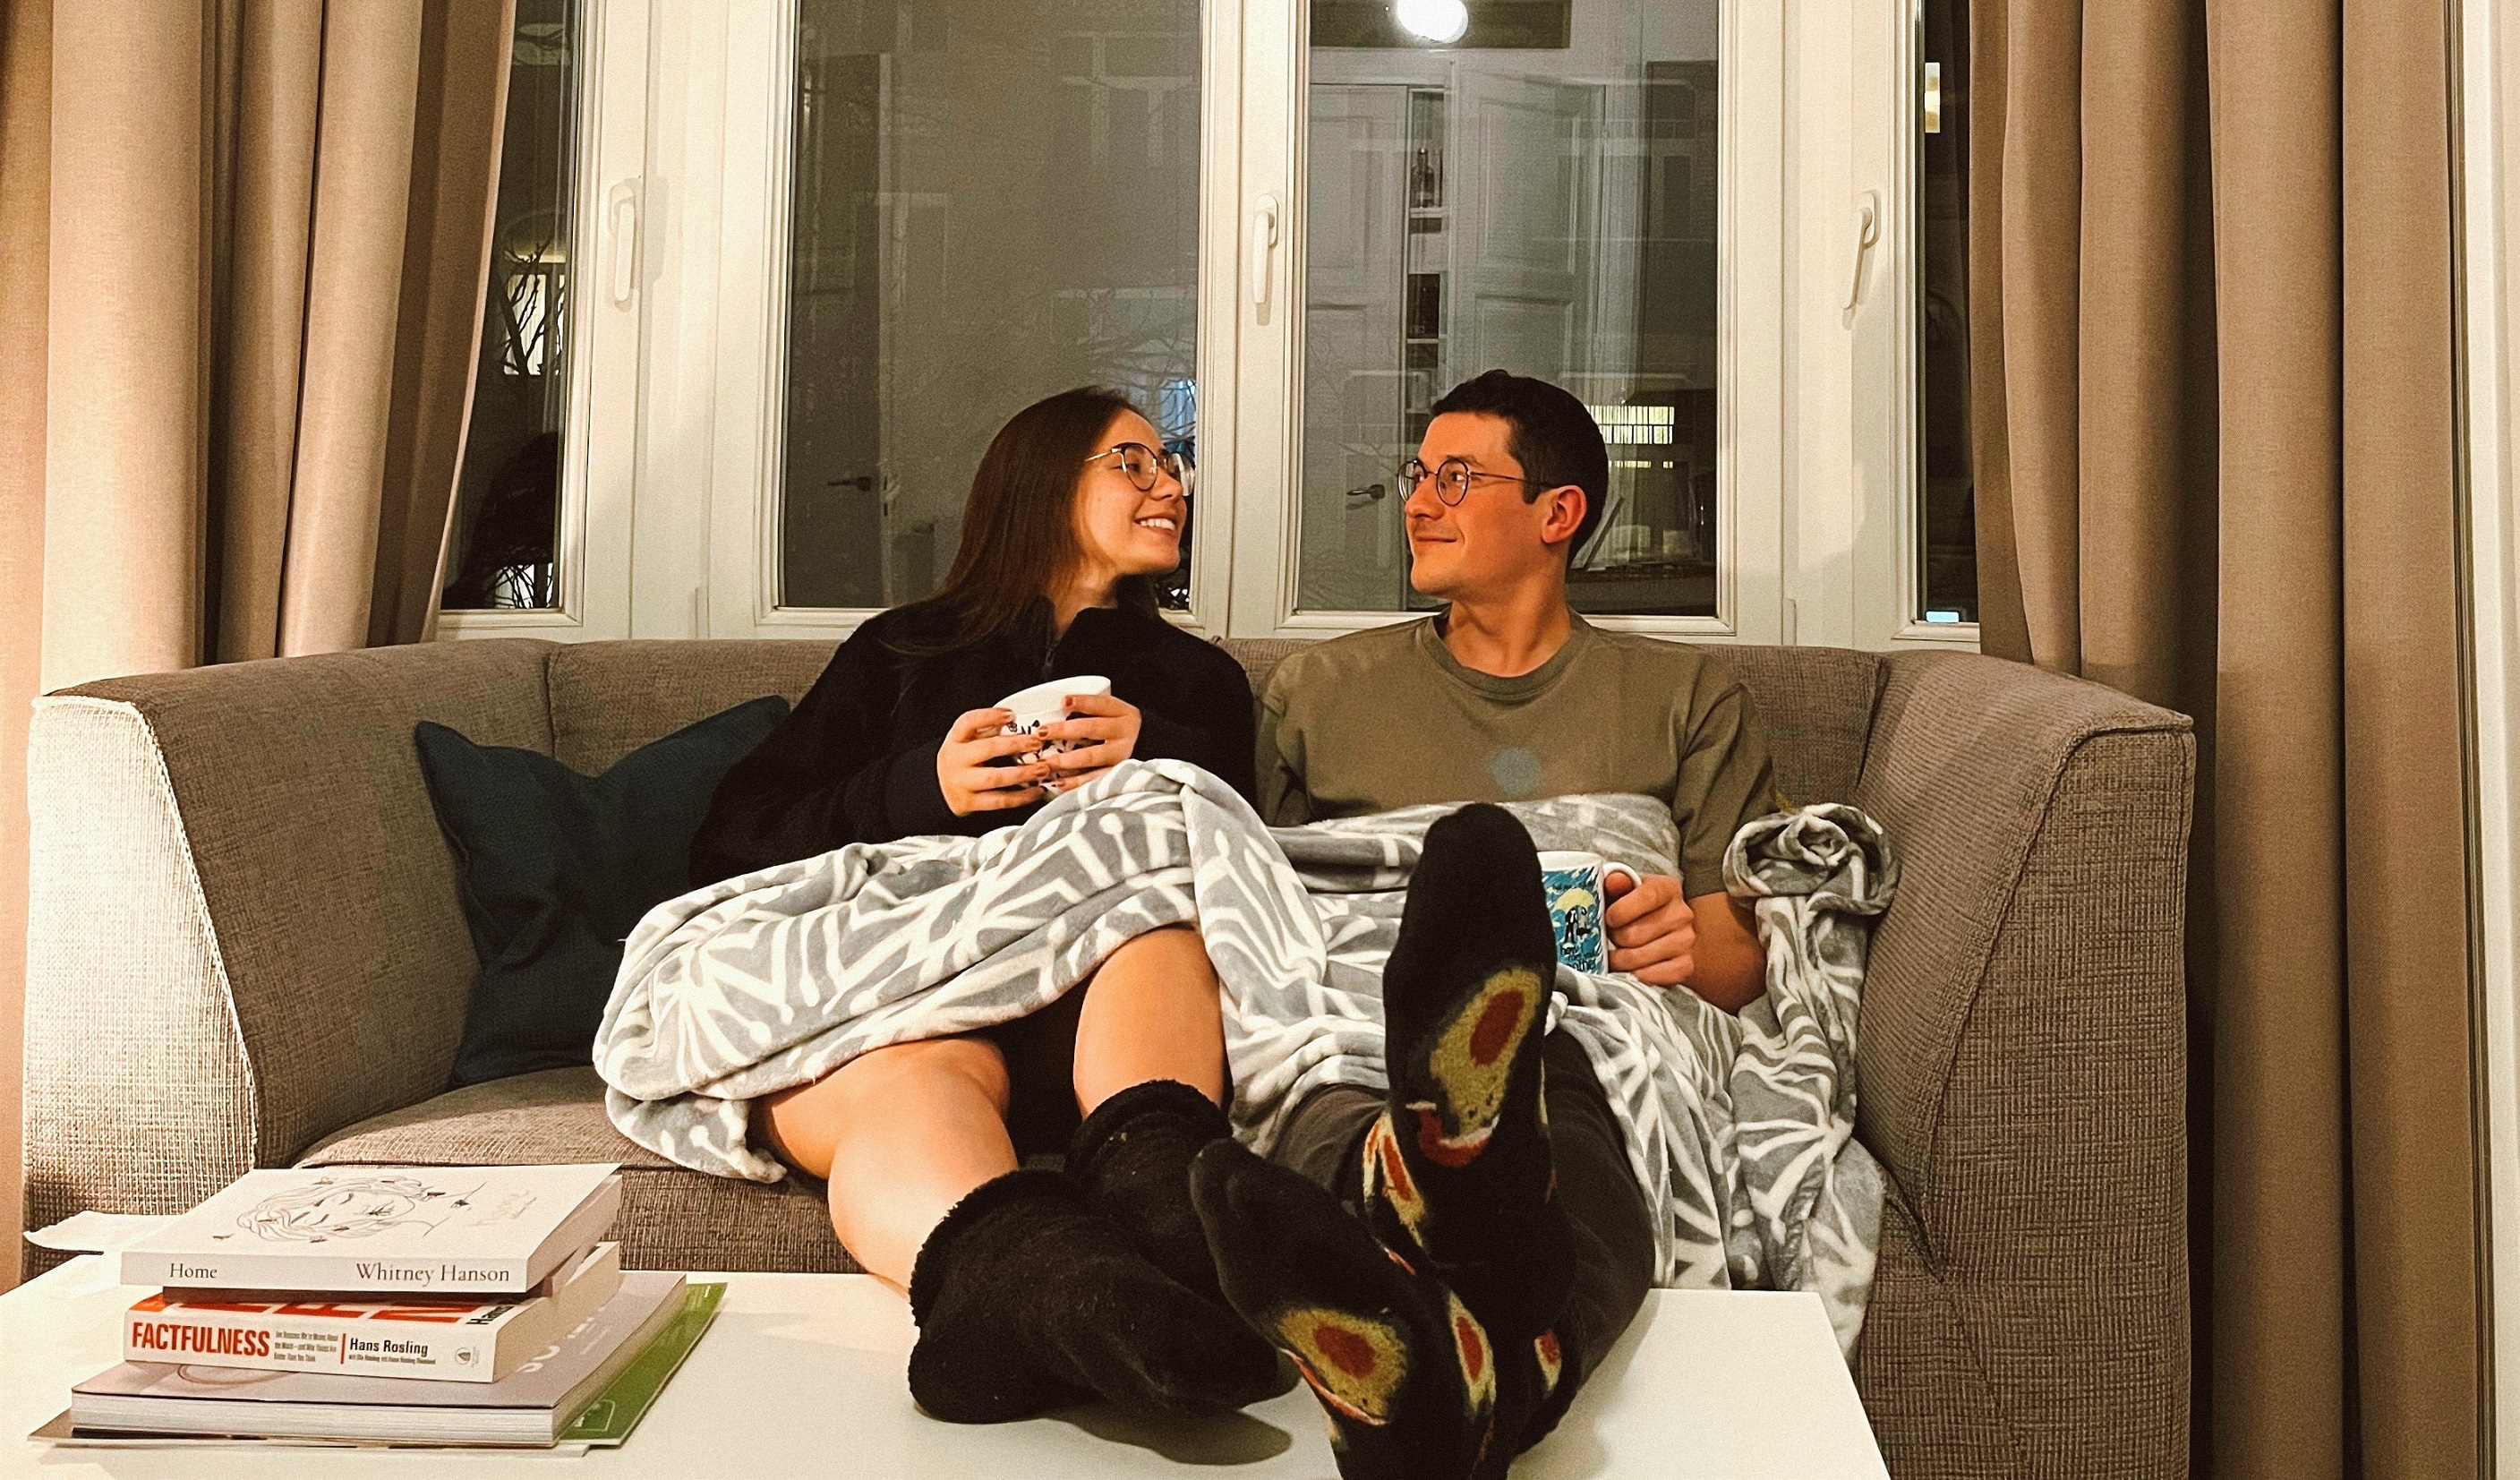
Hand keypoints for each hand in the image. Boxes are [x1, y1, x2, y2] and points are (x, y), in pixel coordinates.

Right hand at [936, 708, 1054, 816]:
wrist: (938, 791)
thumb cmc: (960, 763)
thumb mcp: (965, 742)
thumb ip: (986, 732)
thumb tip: (1019, 723)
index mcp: (955, 741)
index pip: (968, 722)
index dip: (990, 716)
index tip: (1011, 714)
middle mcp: (956, 761)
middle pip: (987, 749)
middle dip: (1015, 744)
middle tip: (1036, 743)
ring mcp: (962, 784)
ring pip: (994, 777)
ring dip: (1022, 773)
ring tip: (1042, 769)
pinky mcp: (970, 803)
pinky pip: (999, 800)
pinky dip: (1021, 797)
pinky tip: (1036, 791)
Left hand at [1038, 692, 1142, 792]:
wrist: (1147, 750)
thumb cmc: (1118, 731)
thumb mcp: (1112, 715)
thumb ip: (1090, 711)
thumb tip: (1054, 708)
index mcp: (1122, 713)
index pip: (1101, 704)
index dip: (1082, 702)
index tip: (1063, 702)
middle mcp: (1124, 733)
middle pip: (1092, 728)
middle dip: (1064, 730)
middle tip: (1041, 733)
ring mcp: (1122, 756)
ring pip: (1092, 756)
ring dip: (1066, 759)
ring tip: (1045, 763)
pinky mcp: (1118, 776)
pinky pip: (1095, 779)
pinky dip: (1076, 782)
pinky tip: (1059, 783)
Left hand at [1603, 872, 1695, 987]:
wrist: (1665, 930)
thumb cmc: (1637, 908)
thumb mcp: (1625, 889)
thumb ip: (1616, 883)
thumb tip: (1614, 882)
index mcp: (1668, 888)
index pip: (1646, 897)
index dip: (1620, 910)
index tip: (1608, 918)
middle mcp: (1682, 914)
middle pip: (1633, 934)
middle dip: (1613, 938)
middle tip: (1610, 936)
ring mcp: (1686, 941)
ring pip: (1637, 958)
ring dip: (1618, 959)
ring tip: (1615, 953)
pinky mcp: (1685, 966)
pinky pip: (1651, 976)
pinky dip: (1634, 975)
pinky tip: (1629, 968)